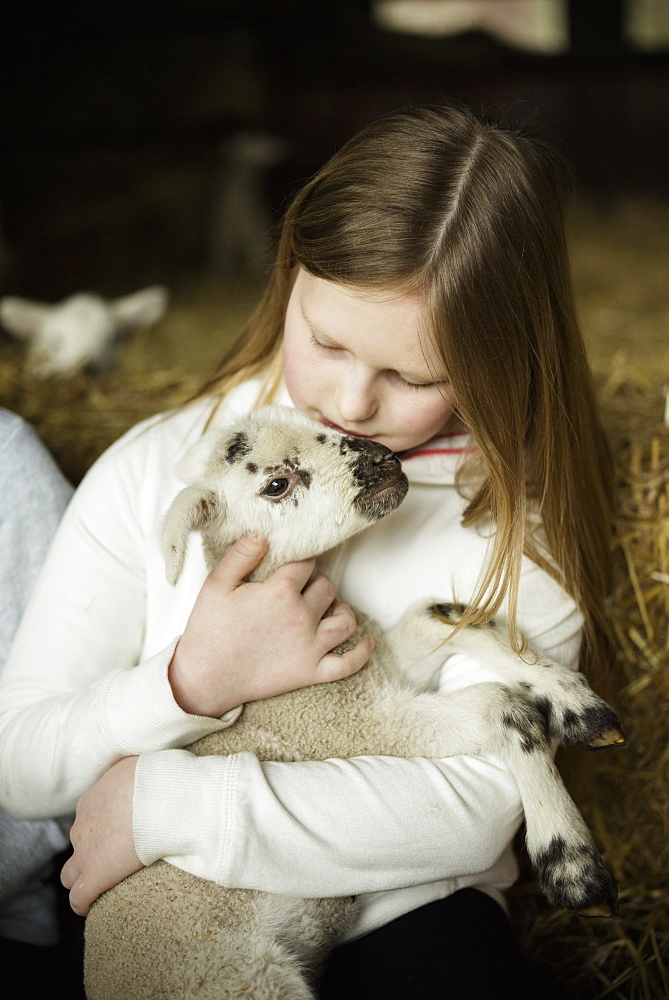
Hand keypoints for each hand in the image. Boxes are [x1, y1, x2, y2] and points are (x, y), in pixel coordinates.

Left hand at [61, 756, 141, 915]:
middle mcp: (82, 826)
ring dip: (84, 879)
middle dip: (89, 855)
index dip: (101, 833)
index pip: (87, 823)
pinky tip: (94, 906)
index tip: (118, 836)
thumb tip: (139, 774)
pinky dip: (84, 903)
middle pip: (76, 847)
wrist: (159, 797)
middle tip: (114, 858)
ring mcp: (86, 852)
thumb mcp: (136, 767)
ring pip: (71, 874)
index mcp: (91, 802)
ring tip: (104, 885)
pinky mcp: (95, 875)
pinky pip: (79, 898)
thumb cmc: (155, 778)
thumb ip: (129, 776)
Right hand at [168, 534, 373, 717]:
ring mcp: (310, 647)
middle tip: (299, 589)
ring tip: (327, 608)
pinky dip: (361, 653)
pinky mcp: (311, 672)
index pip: (305, 564)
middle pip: (326, 588)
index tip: (291, 567)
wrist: (204, 680)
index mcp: (280, 592)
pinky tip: (366, 642)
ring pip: (345, 620)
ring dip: (340, 610)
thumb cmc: (208, 631)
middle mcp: (301, 617)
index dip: (298, 562)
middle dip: (316, 584)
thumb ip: (242, 554)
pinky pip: (347, 664)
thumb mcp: (216, 584)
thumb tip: (262, 532)